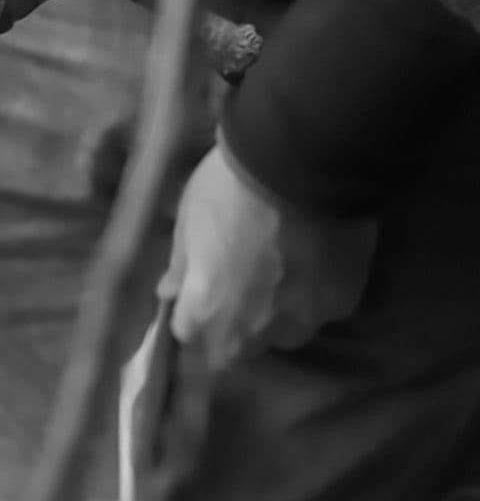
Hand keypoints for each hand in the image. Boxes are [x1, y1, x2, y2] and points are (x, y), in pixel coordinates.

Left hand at [159, 140, 377, 369]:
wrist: (298, 168)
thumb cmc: (226, 192)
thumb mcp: (187, 223)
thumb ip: (181, 268)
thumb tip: (170, 293)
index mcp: (208, 314)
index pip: (189, 335)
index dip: (191, 312)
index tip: (195, 290)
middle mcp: (255, 332)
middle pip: (238, 346)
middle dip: (232, 324)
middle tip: (237, 282)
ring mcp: (303, 322)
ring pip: (284, 333)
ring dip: (275, 315)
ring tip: (277, 273)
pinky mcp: (343, 305)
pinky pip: (320, 308)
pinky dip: (312, 293)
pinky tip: (311, 261)